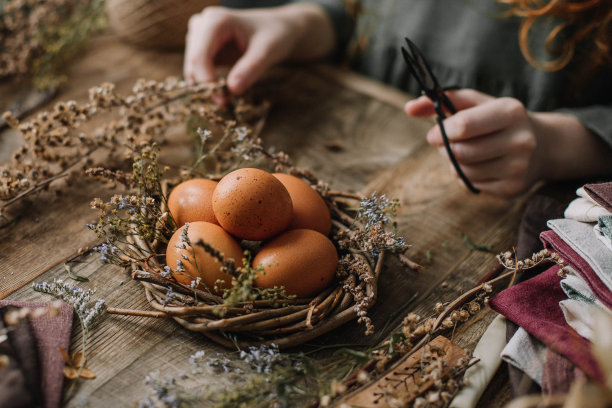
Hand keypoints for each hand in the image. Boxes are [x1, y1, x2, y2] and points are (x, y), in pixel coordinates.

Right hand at [184, 4, 334, 94]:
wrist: (276, 30)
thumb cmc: (274, 35)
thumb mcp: (267, 51)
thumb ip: (251, 68)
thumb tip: (233, 90)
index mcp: (215, 21)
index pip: (199, 56)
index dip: (206, 81)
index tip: (222, 101)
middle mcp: (201, 25)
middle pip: (192, 63)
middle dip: (206, 86)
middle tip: (225, 104)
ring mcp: (198, 36)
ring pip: (191, 69)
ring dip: (205, 87)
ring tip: (227, 99)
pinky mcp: (201, 48)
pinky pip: (197, 71)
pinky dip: (208, 84)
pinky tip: (223, 93)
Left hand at [405, 89, 540, 196]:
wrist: (544, 146)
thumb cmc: (499, 120)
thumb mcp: (477, 103)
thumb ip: (443, 101)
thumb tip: (408, 107)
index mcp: (511, 112)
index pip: (463, 126)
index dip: (441, 132)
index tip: (434, 133)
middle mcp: (520, 140)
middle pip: (460, 152)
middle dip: (446, 149)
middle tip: (448, 144)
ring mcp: (519, 167)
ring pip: (463, 171)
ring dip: (454, 163)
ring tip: (466, 153)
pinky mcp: (513, 188)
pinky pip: (472, 185)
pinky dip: (467, 176)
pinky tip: (481, 165)